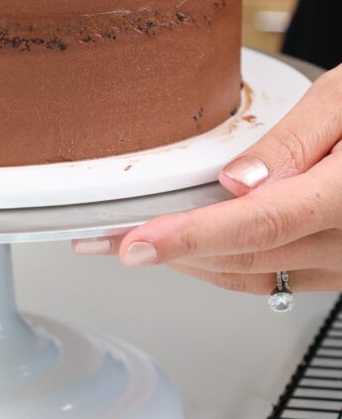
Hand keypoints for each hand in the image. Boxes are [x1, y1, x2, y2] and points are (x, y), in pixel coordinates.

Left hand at [73, 64, 341, 295]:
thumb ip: (293, 141)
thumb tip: (236, 181)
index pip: (255, 224)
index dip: (187, 238)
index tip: (134, 244)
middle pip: (242, 256)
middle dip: (166, 249)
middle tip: (101, 236)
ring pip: (252, 275)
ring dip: (186, 262)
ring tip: (127, 243)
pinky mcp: (341, 267)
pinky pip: (274, 277)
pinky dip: (222, 265)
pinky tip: (187, 249)